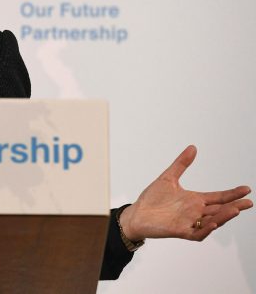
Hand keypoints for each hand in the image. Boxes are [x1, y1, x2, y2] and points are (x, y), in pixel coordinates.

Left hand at [119, 145, 251, 241]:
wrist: (136, 214)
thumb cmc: (152, 199)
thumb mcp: (168, 178)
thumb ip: (181, 164)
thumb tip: (193, 147)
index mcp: (194, 200)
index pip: (218, 197)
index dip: (232, 194)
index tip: (246, 189)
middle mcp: (195, 212)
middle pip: (219, 210)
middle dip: (234, 206)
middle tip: (248, 202)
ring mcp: (189, 222)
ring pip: (212, 222)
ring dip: (223, 217)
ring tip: (235, 210)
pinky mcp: (180, 231)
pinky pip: (197, 233)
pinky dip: (205, 229)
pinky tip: (212, 223)